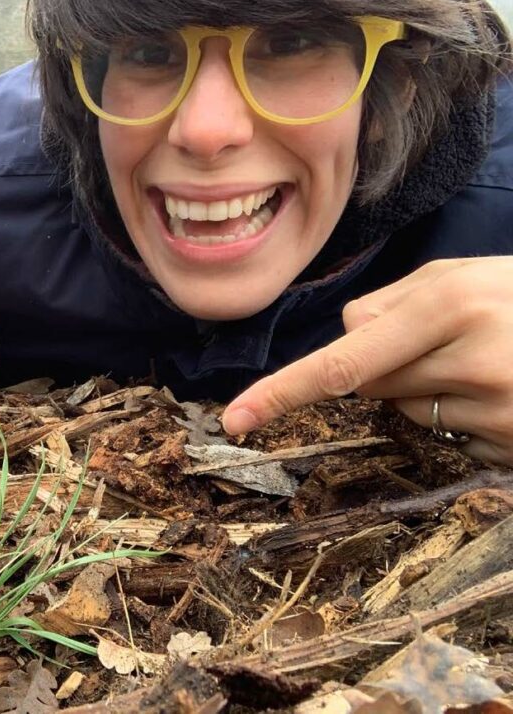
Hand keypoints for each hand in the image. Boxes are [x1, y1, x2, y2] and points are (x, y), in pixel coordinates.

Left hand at [222, 258, 512, 463]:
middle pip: (369, 385)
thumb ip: (392, 304)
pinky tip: (504, 388)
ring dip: (427, 391)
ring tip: (487, 360)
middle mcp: (470, 360)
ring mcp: (497, 411)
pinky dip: (461, 417)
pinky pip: (449, 437)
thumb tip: (343, 336)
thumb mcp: (463, 275)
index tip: (237, 419)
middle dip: (385, 364)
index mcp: (448, 305)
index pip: (341, 362)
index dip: (281, 392)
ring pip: (407, 412)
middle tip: (444, 338)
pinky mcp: (512, 446)